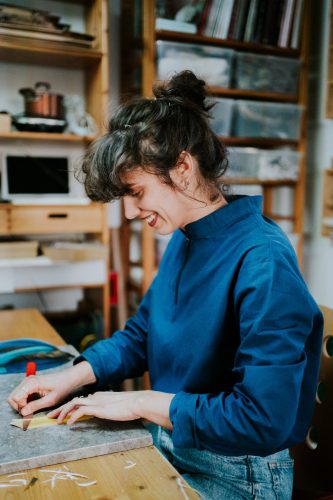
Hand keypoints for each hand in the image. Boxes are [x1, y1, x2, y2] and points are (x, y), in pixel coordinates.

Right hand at [7, 361, 95, 415]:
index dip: (20, 408)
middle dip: (18, 407)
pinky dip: (24, 401)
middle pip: (12, 397)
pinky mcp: (31, 383)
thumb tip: (22, 413)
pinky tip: (33, 404)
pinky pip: (21, 394)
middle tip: (29, 412)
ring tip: (32, 408)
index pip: (15, 398)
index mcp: (32, 383)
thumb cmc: (63, 387)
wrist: (70, 378)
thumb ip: (35, 406)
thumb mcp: (50, 400)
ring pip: (16, 396)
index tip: (29, 412)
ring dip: (21, 404)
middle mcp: (28, 380)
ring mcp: (29, 381)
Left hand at [47, 390, 174, 428]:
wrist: (139, 402)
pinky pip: (82, 411)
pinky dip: (73, 416)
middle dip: (61, 408)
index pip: (80, 400)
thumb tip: (105, 412)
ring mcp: (97, 402)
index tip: (62, 413)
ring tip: (57, 421)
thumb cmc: (132, 406)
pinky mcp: (99, 408)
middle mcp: (96, 397)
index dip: (69, 406)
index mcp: (100, 396)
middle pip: (73, 400)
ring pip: (74, 404)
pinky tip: (69, 423)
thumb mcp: (117, 407)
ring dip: (63, 412)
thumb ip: (109, 408)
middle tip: (51, 416)